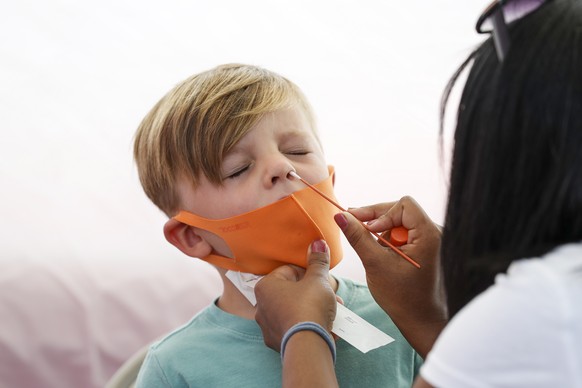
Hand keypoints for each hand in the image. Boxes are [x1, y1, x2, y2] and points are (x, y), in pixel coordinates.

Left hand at [254, 240, 336, 351]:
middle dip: (313, 294)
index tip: (321, 280)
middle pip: (292, 292)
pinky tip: (324, 328)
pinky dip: (307, 326)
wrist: (308, 345)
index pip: (289, 271)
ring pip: (293, 311)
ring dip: (312, 310)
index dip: (308, 273)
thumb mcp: (318, 280)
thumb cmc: (310, 306)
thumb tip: (317, 242)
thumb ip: (318, 261)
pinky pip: (294, 328)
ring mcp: (267, 326)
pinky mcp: (276, 342)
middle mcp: (260, 306)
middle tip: (332, 297)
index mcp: (265, 286)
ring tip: (332, 313)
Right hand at [335, 196, 446, 357]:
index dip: (382, 214)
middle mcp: (436, 233)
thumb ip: (358, 236)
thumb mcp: (375, 263)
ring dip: (382, 232)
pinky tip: (381, 253)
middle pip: (401, 210)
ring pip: (401, 221)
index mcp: (430, 234)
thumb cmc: (402, 297)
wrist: (421, 321)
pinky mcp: (428, 247)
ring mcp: (433, 240)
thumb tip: (340, 215)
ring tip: (373, 250)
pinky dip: (390, 239)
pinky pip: (406, 232)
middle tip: (354, 226)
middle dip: (378, 220)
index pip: (404, 204)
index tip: (367, 230)